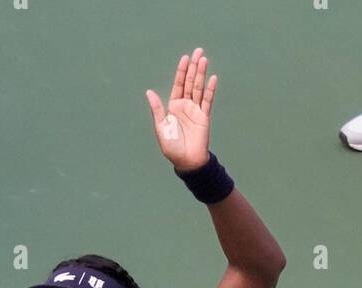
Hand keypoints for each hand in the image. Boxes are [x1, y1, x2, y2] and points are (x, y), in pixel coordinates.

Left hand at [146, 47, 216, 172]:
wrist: (187, 161)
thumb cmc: (172, 147)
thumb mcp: (161, 127)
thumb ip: (157, 109)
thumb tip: (149, 92)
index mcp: (173, 107)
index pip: (178, 84)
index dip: (181, 71)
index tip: (185, 58)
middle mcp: (185, 106)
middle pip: (189, 82)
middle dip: (193, 67)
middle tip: (198, 51)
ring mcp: (195, 110)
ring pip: (198, 88)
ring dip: (201, 74)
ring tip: (204, 59)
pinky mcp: (204, 117)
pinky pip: (207, 100)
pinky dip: (210, 89)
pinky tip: (212, 78)